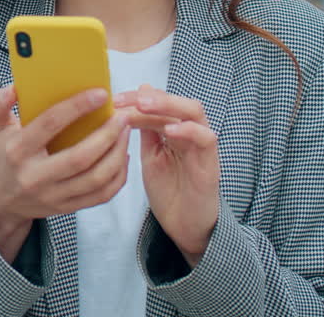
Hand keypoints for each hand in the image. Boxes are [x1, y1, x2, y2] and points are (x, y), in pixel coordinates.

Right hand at [0, 85, 130, 261]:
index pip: (50, 124)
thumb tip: (14, 88)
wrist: (0, 200)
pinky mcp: (67, 208)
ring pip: (96, 178)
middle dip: (107, 135)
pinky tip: (122, 157)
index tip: (101, 93)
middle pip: (80, 157)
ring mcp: (52, 196)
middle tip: (122, 116)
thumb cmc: (2, 156)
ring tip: (126, 132)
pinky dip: (118, 176)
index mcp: (17, 151)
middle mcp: (35, 176)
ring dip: (117, 154)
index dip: (77, 107)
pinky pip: (102, 195)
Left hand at [116, 83, 219, 265]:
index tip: (113, 100)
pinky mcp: (210, 164)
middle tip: (127, 99)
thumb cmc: (169, 190)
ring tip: (144, 106)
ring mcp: (201, 146)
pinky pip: (206, 139)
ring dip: (169, 105)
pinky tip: (169, 130)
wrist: (184, 225)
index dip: (136, 98)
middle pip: (178, 101)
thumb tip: (138, 97)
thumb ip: (146, 129)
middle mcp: (191, 133)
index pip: (160, 102)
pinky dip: (189, 131)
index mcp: (175, 129)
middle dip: (152, 97)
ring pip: (194, 112)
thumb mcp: (150, 155)